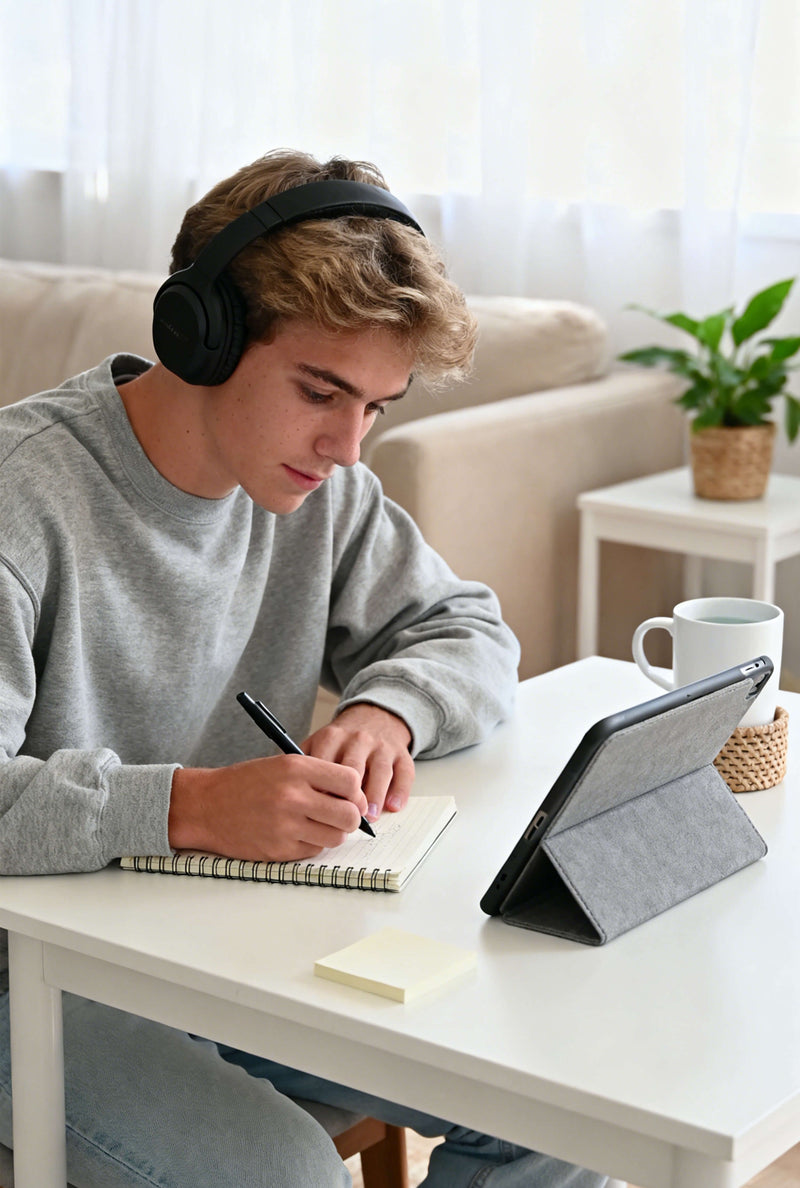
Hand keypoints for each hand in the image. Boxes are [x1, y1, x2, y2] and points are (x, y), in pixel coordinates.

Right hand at [169, 754, 368, 861]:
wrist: (206, 805)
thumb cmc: (246, 783)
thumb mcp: (282, 764)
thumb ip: (319, 776)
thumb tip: (356, 796)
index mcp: (296, 768)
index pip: (350, 781)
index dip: (355, 791)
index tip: (351, 797)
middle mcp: (293, 796)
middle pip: (349, 815)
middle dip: (350, 817)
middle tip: (341, 815)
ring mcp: (285, 826)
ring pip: (336, 837)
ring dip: (332, 833)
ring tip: (316, 823)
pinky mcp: (279, 850)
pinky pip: (314, 851)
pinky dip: (311, 844)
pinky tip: (296, 833)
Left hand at [303, 703, 414, 822]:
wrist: (374, 716)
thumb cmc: (342, 740)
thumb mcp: (318, 742)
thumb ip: (305, 763)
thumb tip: (292, 794)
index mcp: (333, 737)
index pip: (325, 764)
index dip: (321, 790)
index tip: (316, 809)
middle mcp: (359, 739)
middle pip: (353, 768)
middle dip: (349, 795)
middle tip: (344, 819)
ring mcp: (382, 746)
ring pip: (381, 771)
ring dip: (375, 796)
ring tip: (369, 817)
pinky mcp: (402, 754)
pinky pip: (405, 773)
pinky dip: (400, 791)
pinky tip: (393, 807)